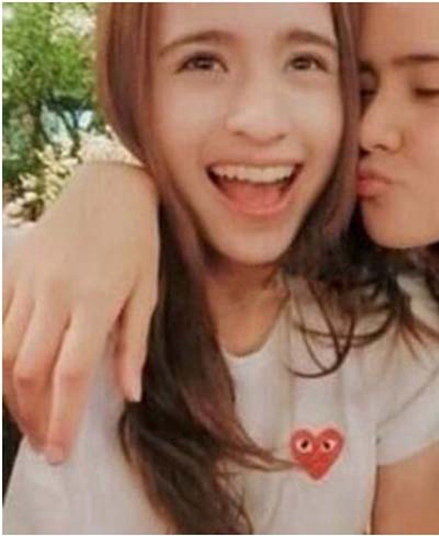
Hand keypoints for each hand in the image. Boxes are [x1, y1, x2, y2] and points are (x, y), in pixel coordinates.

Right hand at [3, 162, 159, 462]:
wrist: (108, 186)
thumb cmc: (138, 241)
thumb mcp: (148, 292)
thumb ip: (134, 345)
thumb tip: (130, 395)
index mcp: (96, 301)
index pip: (71, 375)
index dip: (62, 420)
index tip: (61, 452)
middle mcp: (54, 294)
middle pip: (27, 372)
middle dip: (33, 416)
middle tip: (46, 444)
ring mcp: (27, 281)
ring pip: (1, 353)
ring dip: (10, 395)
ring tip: (29, 419)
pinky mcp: (11, 270)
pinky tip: (11, 380)